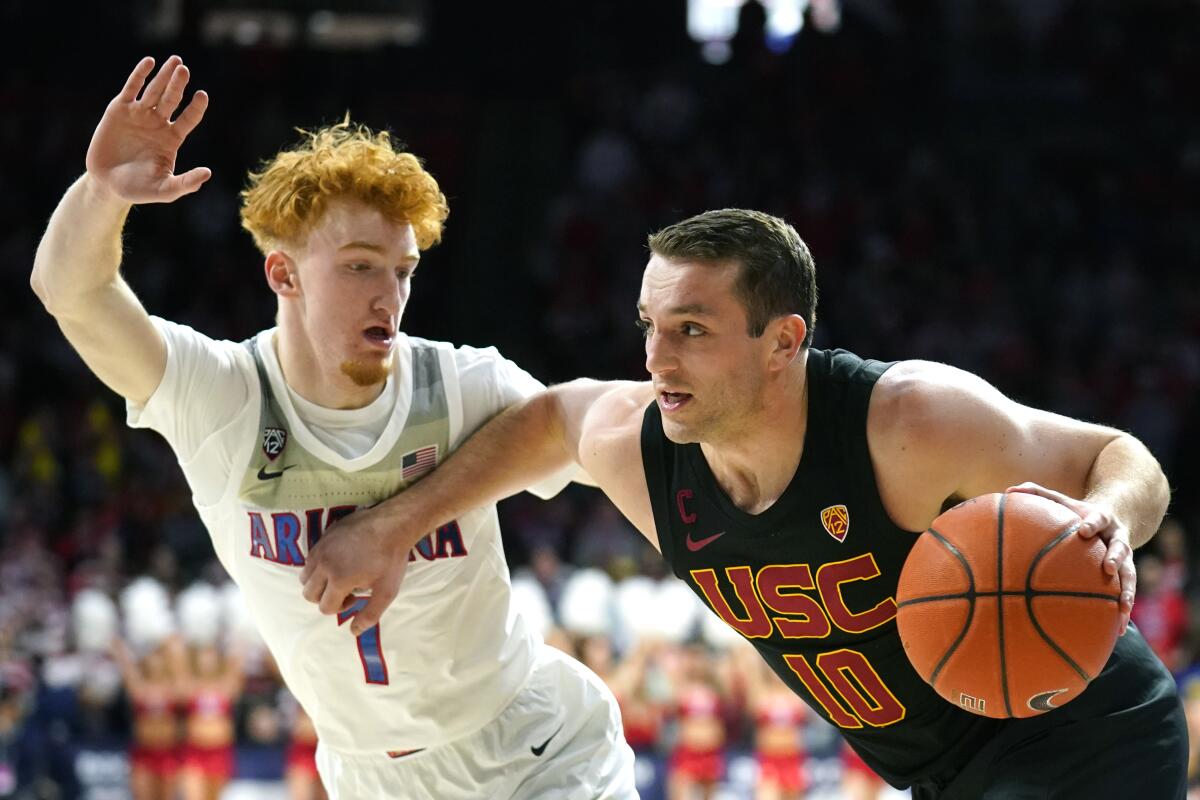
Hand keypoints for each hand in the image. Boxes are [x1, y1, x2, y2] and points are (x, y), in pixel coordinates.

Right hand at [86, 56, 210, 203]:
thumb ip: (186, 183)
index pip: (189, 118)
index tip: (202, 95)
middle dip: (178, 84)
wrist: (107, 184)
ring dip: (164, 75)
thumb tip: (208, 173)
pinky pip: (131, 89)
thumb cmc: (138, 189)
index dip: (196, 107)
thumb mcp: (165, 190)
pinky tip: (148, 62)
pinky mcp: (119, 110)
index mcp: (172, 138)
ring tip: (175, 61)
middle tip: (184, 70)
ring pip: (154, 90)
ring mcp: (139, 114)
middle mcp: (158, 123)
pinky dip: (139, 75)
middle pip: (172, 99)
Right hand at [300, 505, 409, 635]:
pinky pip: (309, 559)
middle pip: (309, 594)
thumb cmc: (391, 559)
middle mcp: (324, 564)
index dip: (340, 607)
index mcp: (338, 579)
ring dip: (318, 583)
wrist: (392, 524)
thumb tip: (354, 632)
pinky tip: (340, 561)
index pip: (324, 607)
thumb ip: (370, 614)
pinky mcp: (323, 537)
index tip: (356, 597)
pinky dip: (318, 567)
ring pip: (305, 577)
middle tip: (346, 589)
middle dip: (325, 598)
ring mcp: (321, 548)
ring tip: (339, 577)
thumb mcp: (386, 591)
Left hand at [1006, 483, 1134, 634]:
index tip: (1085, 531)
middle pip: (1121, 547)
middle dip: (1117, 557)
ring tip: (1122, 610)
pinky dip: (1122, 611)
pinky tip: (1116, 630)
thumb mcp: (1062, 500)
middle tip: (1109, 569)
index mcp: (1100, 519)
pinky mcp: (1126, 574)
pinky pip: (1125, 594)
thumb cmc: (1078, 512)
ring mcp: (1125, 557)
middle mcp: (1117, 538)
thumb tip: (1009, 490)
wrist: (1116, 516)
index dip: (1092, 524)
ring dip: (1127, 592)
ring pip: (1130, 575)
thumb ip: (1037, 493)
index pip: (1097, 519)